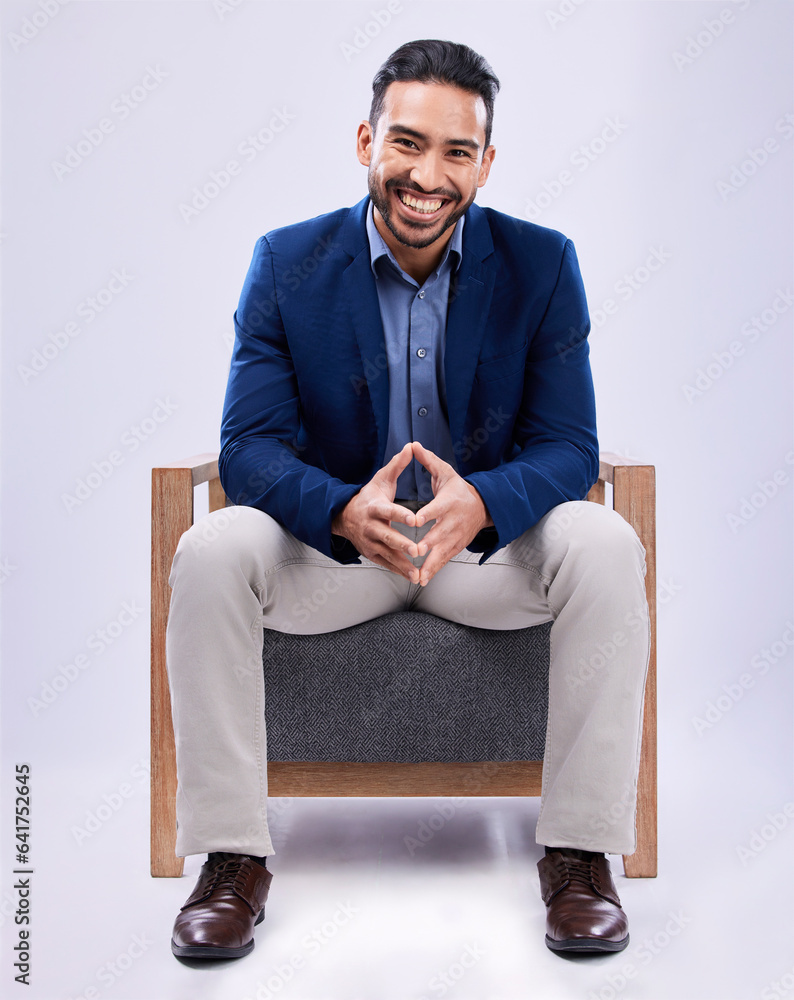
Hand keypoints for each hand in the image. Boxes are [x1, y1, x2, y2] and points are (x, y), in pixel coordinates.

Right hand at [331, 443, 421, 581]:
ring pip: (388, 554)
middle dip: (402, 544)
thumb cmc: (368, 498)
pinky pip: (386, 564)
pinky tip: (413, 577)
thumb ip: (397, 465)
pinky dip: (399, 571)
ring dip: (403, 564)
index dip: (401, 514)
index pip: (389, 510)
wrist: (344, 517)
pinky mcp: (371, 554)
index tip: (414, 518)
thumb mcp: (380, 480)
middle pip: (387, 536)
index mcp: (374, 508)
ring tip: (417, 572)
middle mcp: (370, 527)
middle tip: (417, 549)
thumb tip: (410, 447)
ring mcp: (369, 542)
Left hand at [411, 441, 492, 585]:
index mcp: (449, 502)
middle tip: (416, 551)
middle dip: (428, 543)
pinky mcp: (455, 547)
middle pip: (440, 533)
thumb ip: (428, 461)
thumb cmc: (459, 489)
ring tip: (419, 575)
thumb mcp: (446, 472)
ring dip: (430, 564)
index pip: (436, 508)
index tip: (415, 520)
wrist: (483, 507)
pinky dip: (434, 570)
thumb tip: (413, 445)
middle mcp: (453, 521)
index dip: (426, 514)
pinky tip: (422, 579)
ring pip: (442, 552)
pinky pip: (444, 560)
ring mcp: (455, 536)